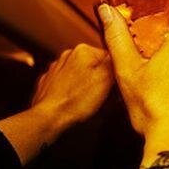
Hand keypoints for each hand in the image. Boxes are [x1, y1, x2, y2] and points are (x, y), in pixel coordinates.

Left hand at [0, 44, 112, 164]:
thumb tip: (119, 51)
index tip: (112, 85)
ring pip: (80, 74)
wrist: (49, 117)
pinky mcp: (49, 81)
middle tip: (100, 94)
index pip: (108, 56)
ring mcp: (56, 68)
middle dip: (99, 78)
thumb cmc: (75, 101)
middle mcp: (68, 55)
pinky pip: (67, 84)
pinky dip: (72, 91)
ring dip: (85, 84)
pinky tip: (74, 100)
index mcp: (84, 51)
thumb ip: (114, 62)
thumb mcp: (105, 79)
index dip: (113, 72)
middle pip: (94, 65)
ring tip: (86, 99)